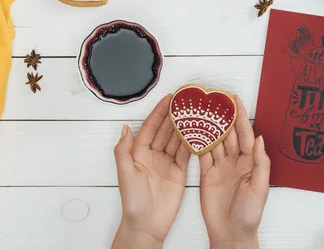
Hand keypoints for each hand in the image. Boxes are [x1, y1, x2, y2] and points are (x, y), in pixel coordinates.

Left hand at [112, 95, 191, 248]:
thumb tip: (124, 128)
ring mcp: (166, 162)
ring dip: (184, 126)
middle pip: (165, 130)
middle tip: (186, 101)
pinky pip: (185, 153)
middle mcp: (153, 154)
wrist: (147, 224)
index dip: (159, 112)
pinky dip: (191, 142)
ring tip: (195, 112)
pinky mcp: (178, 172)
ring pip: (176, 139)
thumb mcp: (125, 174)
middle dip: (174, 115)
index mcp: (139, 152)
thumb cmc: (133, 201)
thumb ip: (123, 151)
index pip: (150, 127)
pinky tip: (199, 131)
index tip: (168, 98)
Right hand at [199, 96, 270, 248]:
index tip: (234, 99)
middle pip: (228, 133)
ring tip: (201, 109)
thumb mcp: (259, 188)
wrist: (231, 233)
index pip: (245, 133)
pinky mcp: (207, 174)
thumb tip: (259, 138)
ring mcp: (221, 166)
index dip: (240, 116)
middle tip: (214, 98)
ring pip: (214, 141)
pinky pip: (203, 154)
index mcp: (250, 162)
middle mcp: (235, 161)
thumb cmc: (249, 214)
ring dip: (209, 126)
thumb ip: (260, 163)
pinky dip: (198, 141)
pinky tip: (193, 129)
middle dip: (222, 116)